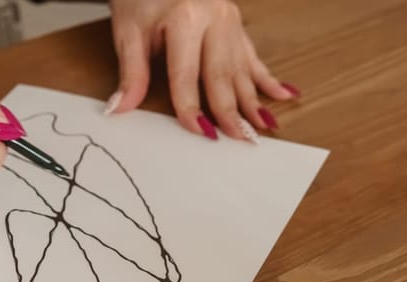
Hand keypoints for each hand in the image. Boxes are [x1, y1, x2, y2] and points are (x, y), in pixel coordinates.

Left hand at [105, 0, 298, 140]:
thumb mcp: (128, 31)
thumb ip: (131, 72)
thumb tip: (121, 108)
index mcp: (185, 19)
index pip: (187, 75)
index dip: (191, 106)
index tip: (199, 131)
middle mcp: (213, 17)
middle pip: (222, 74)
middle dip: (231, 110)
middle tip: (240, 139)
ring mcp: (229, 19)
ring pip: (241, 67)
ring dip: (254, 99)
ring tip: (264, 125)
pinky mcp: (235, 22)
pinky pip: (252, 54)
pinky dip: (267, 77)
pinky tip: (285, 94)